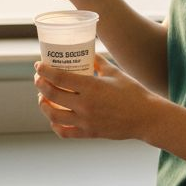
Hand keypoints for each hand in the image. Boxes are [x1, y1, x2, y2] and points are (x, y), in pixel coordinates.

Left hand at [33, 54, 163, 139]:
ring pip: (54, 116)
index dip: (45, 71)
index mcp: (92, 87)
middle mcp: (86, 105)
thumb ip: (98, 62)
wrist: (146, 117)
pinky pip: (65, 132)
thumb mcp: (115, 73)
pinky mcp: (89, 133)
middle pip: (52, 95)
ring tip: (42, 98)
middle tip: (38, 79)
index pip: (59, 77)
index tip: (38, 66)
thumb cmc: (133, 93)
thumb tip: (87, 52)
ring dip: (43, 106)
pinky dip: (55, 125)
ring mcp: (86, 121)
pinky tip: (54, 118)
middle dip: (40, 85)